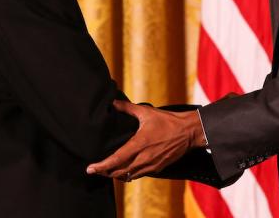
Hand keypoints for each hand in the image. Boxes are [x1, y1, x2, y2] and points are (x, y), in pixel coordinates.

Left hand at [86, 100, 205, 180]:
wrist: (188, 131)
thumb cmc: (168, 121)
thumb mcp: (147, 112)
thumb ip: (128, 108)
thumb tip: (113, 103)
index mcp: (139, 144)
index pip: (116, 160)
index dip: (102, 166)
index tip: (90, 169)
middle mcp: (144, 157)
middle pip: (119, 172)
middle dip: (106, 172)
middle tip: (96, 170)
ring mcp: (151, 164)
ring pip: (129, 176)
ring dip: (117, 174)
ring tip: (108, 170)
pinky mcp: (158, 168)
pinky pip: (140, 175)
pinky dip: (130, 174)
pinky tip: (126, 169)